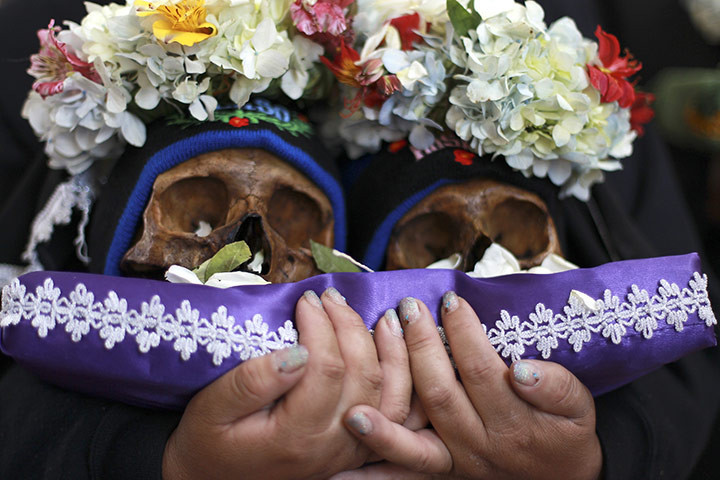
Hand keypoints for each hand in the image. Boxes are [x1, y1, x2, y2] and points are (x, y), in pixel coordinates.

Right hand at [162, 287, 411, 479]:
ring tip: (380, 315)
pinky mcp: (357, 447)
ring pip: (390, 394)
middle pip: (362, 376)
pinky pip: (395, 412)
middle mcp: (331, 446)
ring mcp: (349, 450)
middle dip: (350, 327)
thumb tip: (297, 350)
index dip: (321, 327)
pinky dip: (401, 377)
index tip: (306, 300)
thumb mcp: (211, 409)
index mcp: (295, 436)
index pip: (326, 369)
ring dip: (390, 350)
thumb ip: (251, 382)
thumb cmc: (209, 441)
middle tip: (331, 298)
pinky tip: (394, 348)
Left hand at [337, 293, 601, 479]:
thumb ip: (557, 387)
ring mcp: (455, 460)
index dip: (465, 333)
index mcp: (514, 423)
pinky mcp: (439, 470)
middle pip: (441, 392)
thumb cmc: (566, 433)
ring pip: (414, 427)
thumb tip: (523, 368)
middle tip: (408, 308)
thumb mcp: (579, 407)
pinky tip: (349, 438)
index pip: (482, 370)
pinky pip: (404, 466)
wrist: (562, 479)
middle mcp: (479, 445)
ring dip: (389, 392)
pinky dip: (375, 457)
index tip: (451, 300)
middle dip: (422, 345)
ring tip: (370, 356)